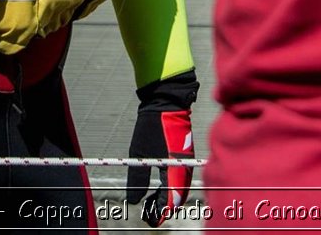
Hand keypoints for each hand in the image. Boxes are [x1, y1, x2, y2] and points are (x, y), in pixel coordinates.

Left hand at [128, 70, 197, 226]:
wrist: (166, 101)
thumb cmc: (152, 125)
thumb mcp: (139, 154)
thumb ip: (138, 179)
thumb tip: (134, 200)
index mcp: (175, 169)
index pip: (171, 200)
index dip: (160, 213)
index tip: (149, 219)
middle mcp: (184, 169)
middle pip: (178, 198)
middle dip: (163, 209)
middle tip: (148, 214)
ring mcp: (185, 163)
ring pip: (179, 189)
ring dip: (167, 199)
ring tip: (150, 204)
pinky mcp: (183, 157)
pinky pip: (180, 179)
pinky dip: (170, 189)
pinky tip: (158, 189)